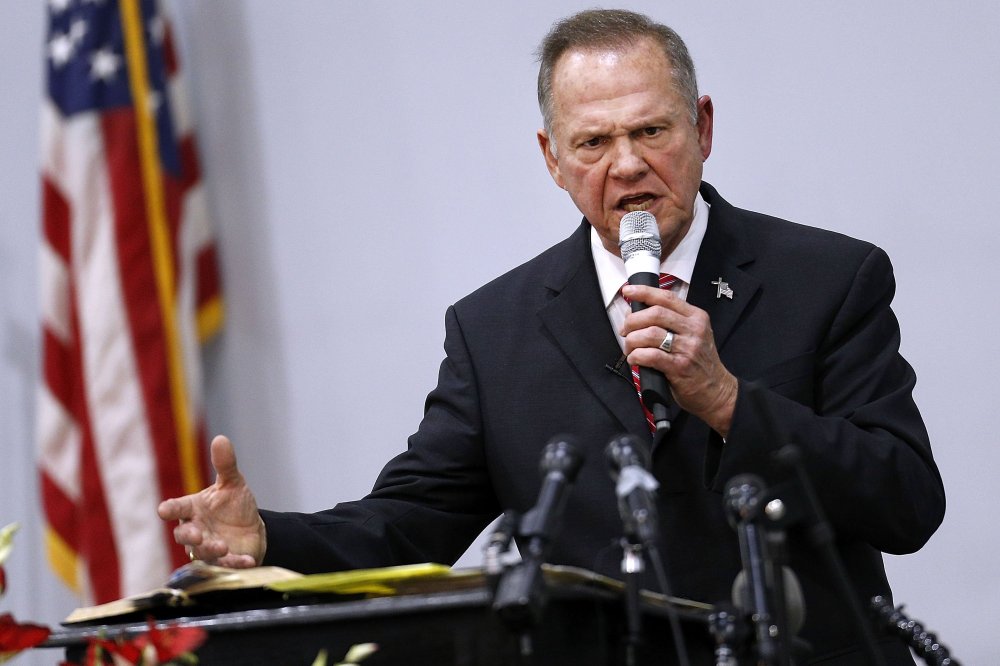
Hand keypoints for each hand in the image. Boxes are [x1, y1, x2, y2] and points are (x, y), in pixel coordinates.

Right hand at [157, 435, 265, 567]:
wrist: (251, 529)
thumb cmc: (234, 505)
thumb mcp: (233, 483)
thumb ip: (225, 465)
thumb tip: (221, 438)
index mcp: (193, 509)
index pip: (177, 508)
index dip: (171, 509)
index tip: (165, 510)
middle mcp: (196, 530)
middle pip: (184, 535)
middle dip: (190, 535)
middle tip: (198, 535)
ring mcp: (207, 549)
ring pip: (202, 553)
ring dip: (210, 551)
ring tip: (222, 546)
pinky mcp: (223, 563)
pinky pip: (226, 566)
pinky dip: (236, 563)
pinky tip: (247, 560)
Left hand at [621, 284, 737, 436]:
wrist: (717, 391)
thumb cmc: (699, 363)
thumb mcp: (692, 336)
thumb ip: (670, 322)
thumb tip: (636, 312)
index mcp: (696, 317)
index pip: (667, 298)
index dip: (644, 292)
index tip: (628, 291)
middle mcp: (694, 329)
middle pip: (655, 313)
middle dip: (633, 320)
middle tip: (625, 330)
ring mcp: (688, 348)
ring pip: (650, 333)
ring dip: (632, 340)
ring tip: (629, 348)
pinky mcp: (680, 367)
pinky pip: (651, 355)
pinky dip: (637, 356)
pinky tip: (635, 359)